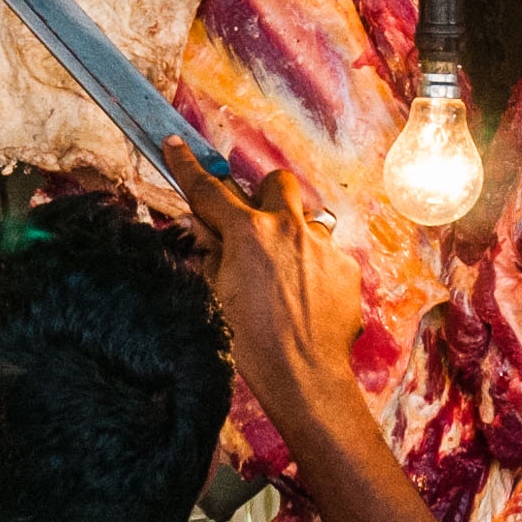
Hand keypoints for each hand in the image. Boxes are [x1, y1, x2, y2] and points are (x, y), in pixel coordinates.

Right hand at [163, 144, 365, 423]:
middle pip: (276, 182)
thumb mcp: (215, 294)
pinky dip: (311, 267)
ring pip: (304, 220)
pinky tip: (302, 297)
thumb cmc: (253, 341)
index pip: (209, 190)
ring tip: (282, 273)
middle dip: (263, 195)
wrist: (303, 375)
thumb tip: (202, 228)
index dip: (187, 166)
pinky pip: (324, 253)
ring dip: (290, 235)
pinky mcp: (345, 268)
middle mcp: (289, 229)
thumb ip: (209, 252)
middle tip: (252, 222)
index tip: (176, 147)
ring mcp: (321, 247)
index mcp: (248, 233)